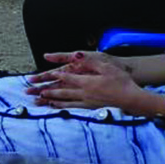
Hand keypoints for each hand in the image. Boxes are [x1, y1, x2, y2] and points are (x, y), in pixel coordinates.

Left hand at [27, 51, 146, 112]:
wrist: (132, 99)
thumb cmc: (121, 81)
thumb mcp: (106, 66)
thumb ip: (89, 61)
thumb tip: (75, 55)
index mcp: (86, 82)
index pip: (66, 78)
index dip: (53, 76)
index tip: (41, 76)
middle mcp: (84, 93)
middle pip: (61, 91)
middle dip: (45, 91)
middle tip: (32, 92)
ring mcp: (87, 102)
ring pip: (65, 101)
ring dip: (51, 100)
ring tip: (39, 100)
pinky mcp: (91, 108)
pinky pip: (73, 107)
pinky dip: (63, 107)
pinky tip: (57, 108)